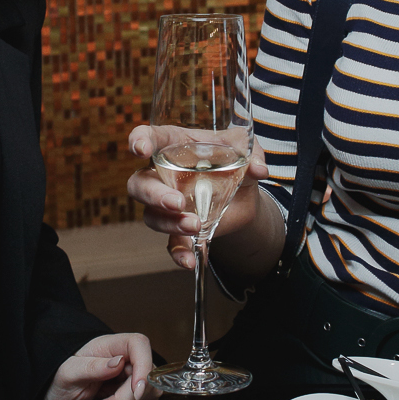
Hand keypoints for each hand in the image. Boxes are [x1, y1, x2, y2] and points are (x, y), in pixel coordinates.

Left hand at [44, 333, 157, 399]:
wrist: (57, 394)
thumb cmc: (60, 377)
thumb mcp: (70, 372)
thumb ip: (93, 367)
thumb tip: (118, 363)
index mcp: (112, 345)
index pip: (140, 344)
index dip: (144, 366)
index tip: (135, 390)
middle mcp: (126, 357)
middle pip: (148, 374)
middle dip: (129, 397)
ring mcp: (132, 374)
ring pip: (150, 392)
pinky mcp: (134, 391)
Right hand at [125, 124, 270, 269]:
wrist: (246, 195)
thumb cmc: (237, 161)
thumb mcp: (248, 151)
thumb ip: (253, 154)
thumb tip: (259, 169)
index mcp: (176, 146)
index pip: (149, 138)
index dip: (139, 141)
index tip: (141, 150)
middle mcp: (164, 174)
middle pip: (139, 183)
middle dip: (153, 195)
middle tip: (177, 203)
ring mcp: (168, 204)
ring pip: (150, 215)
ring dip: (169, 223)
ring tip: (195, 225)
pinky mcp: (179, 228)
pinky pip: (170, 243)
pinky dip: (178, 253)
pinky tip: (189, 261)